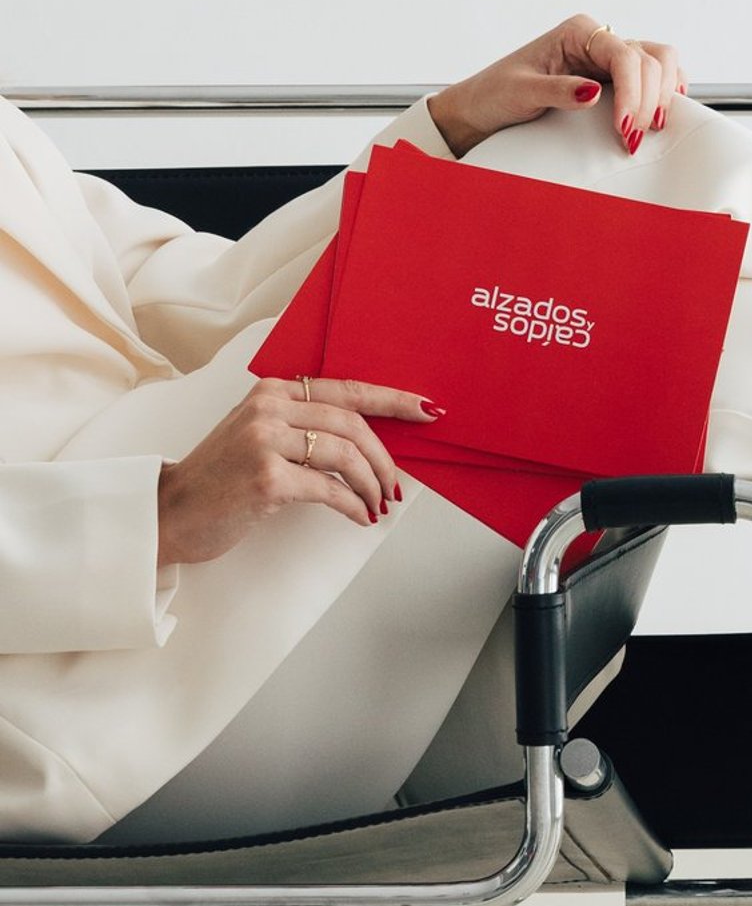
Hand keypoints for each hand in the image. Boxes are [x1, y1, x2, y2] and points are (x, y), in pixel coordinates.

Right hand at [155, 379, 440, 567]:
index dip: (392, 400)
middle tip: (398, 485)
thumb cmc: (221, 479)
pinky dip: (354, 505)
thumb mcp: (258, 435)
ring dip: (372, 484)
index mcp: (272, 391)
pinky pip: (330, 489)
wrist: (171, 512)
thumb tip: (369, 442)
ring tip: (379, 504)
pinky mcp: (266, 478)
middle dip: (385, 458)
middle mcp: (268, 407)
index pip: (346, 388)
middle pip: (353, 423)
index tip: (426, 411)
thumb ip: (302, 425)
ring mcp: (265, 440)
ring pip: (346, 455)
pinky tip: (361, 516)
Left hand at [427, 16, 687, 160]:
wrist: (484, 107)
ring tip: (651, 128)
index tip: (625, 128)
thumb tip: (595, 91)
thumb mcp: (520, 92)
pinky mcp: (615, 78)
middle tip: (632, 137)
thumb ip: (557, 90)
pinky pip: (656, 75)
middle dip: (649, 100)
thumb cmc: (497, 93)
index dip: (633, 93)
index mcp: (576, 32)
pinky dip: (667, 91)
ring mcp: (609, 58)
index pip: (624, 55)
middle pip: (650, 58)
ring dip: (664, 94)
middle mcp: (598, 40)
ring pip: (660, 61)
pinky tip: (662, 114)